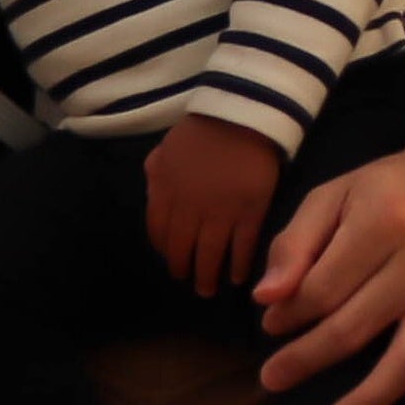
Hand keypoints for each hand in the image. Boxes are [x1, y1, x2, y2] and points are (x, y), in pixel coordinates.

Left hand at [145, 113, 286, 296]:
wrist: (242, 115)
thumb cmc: (202, 130)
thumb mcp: (165, 149)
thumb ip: (156, 175)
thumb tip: (154, 197)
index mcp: (165, 192)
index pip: (159, 233)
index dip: (164, 250)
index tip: (171, 258)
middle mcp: (189, 209)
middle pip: (182, 250)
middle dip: (184, 270)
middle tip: (189, 281)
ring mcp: (221, 213)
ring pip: (210, 256)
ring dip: (207, 277)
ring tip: (207, 290)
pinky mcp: (250, 213)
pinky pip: (242, 248)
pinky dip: (239, 267)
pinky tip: (238, 278)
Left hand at [256, 99, 404, 404]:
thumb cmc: (392, 187)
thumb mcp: (336, 193)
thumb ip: (296, 241)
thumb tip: (266, 298)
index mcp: (382, 222)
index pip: (323, 287)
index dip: (290, 314)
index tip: (270, 326)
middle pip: (355, 327)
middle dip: (307, 359)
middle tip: (271, 380)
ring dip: (366, 402)